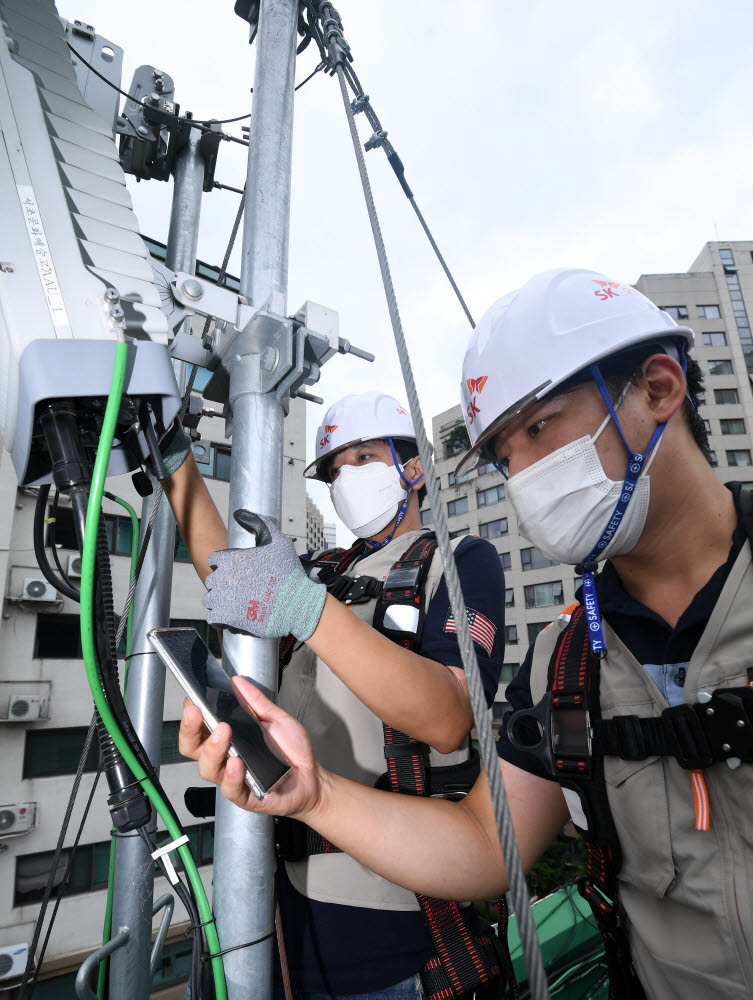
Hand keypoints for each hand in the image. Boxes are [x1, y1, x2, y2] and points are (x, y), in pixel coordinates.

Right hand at [178, 676, 325, 817]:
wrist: (311, 777)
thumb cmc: (291, 751)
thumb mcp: (276, 718)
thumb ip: (256, 702)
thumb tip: (238, 682)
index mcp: (228, 738)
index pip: (199, 727)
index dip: (190, 715)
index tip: (192, 700)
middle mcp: (224, 758)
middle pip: (192, 748)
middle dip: (189, 730)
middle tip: (196, 713)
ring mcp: (232, 777)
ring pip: (207, 768)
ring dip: (212, 749)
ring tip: (223, 733)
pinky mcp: (246, 795)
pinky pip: (231, 788)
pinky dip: (232, 774)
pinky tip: (236, 763)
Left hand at [203, 510, 325, 640]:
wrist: (297, 604)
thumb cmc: (288, 573)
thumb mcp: (277, 541)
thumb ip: (258, 523)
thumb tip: (239, 513)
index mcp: (230, 559)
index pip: (215, 560)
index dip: (227, 565)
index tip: (240, 572)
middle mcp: (222, 578)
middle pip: (212, 581)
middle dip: (224, 584)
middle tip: (243, 589)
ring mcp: (222, 599)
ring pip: (211, 599)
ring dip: (221, 601)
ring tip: (240, 603)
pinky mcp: (226, 619)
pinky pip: (213, 617)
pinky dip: (221, 617)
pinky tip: (236, 615)